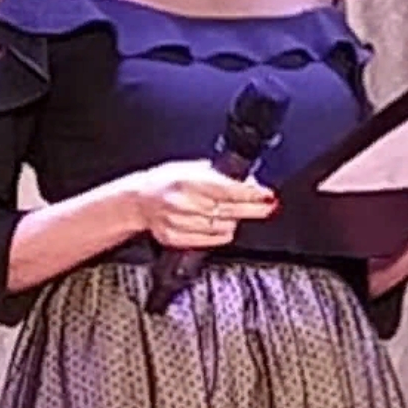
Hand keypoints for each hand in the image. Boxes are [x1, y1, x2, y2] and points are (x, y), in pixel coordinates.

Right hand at [123, 159, 278, 248]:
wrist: (138, 200)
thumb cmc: (166, 181)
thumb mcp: (192, 167)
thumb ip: (219, 174)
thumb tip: (247, 179)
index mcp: (187, 181)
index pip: (227, 190)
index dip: (251, 194)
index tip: (266, 195)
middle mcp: (183, 203)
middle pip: (229, 210)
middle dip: (253, 209)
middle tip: (268, 207)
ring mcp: (179, 222)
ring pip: (222, 227)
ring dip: (236, 220)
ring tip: (240, 213)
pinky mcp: (176, 238)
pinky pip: (210, 239)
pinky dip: (222, 233)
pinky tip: (226, 226)